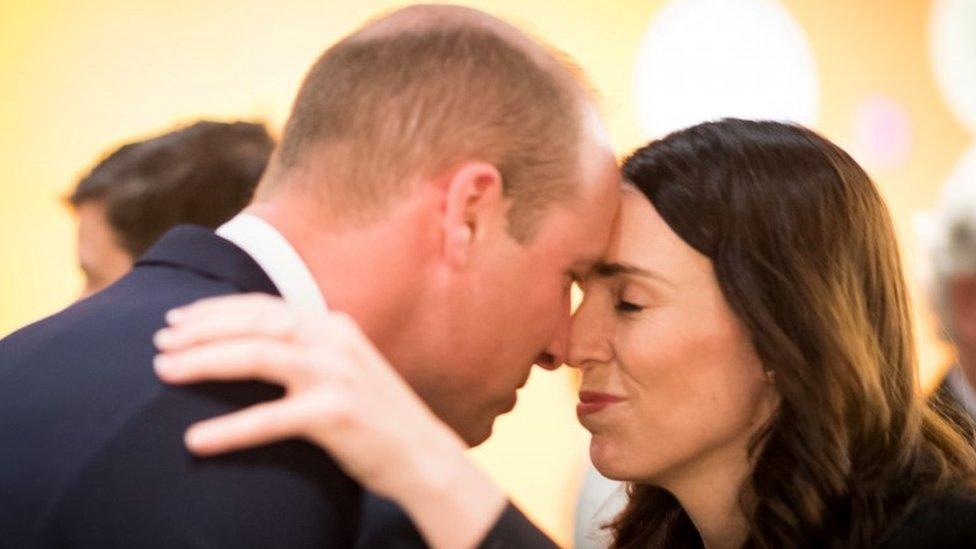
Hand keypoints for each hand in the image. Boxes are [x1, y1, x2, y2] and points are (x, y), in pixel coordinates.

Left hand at [153, 294, 504, 548]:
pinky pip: (271, 419)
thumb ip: (307, 351)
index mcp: (333, 326)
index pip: (266, 306)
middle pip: (256, 323)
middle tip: (160, 342)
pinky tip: (197, 440)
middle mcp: (334, 341)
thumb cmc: (375, 417)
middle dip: (202, 329)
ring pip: (257, 357)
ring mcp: (337, 375)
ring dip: (205, 362)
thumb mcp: (344, 368)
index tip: (178, 319)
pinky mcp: (336, 414)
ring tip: (163, 372)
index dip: (217, 310)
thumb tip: (250, 345)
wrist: (423, 456)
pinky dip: (230, 430)